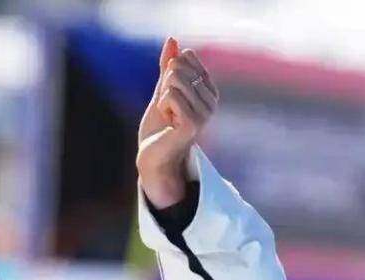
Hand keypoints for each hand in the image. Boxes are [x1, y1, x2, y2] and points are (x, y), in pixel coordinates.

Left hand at [137, 37, 218, 207]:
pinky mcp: (194, 122)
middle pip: (178, 68)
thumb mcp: (162, 90)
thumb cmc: (158, 127)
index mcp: (208, 90)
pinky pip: (170, 95)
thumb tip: (172, 40)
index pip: (185, 59)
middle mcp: (211, 100)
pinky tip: (168, 123)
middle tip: (167, 110)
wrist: (153, 156)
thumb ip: (167, 66)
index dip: (167, 75)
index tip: (169, 98)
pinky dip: (161, 106)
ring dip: (162, 99)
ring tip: (168, 117)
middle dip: (163, 87)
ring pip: (173, 80)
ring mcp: (205, 112)